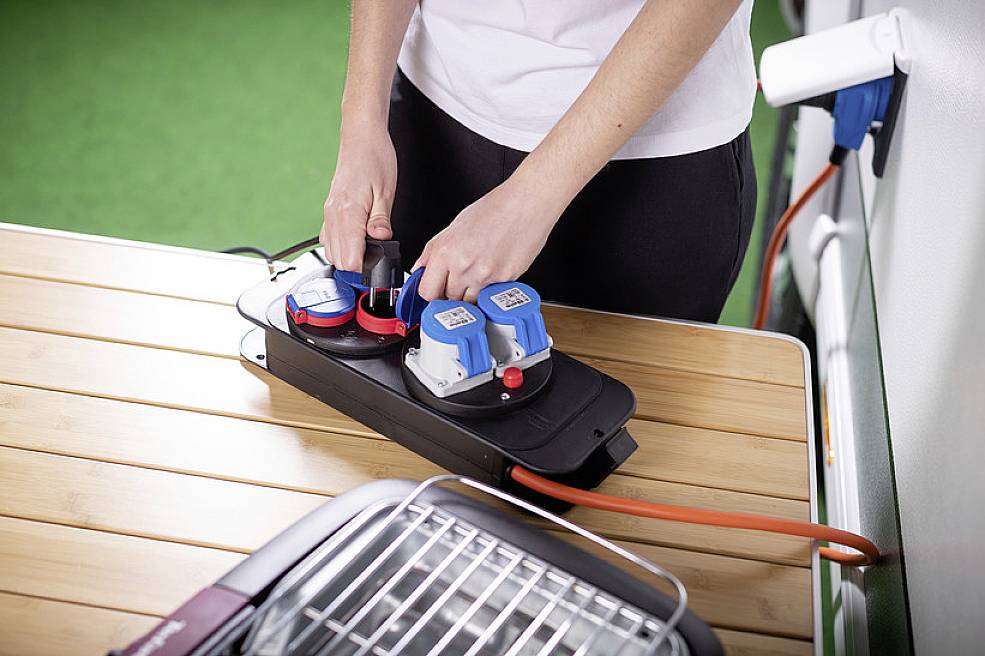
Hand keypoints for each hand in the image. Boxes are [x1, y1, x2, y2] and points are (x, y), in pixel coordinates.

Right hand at [321, 122, 396, 270]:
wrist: (361, 137)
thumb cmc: (375, 158)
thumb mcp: (386, 192)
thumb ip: (381, 221)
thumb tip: (381, 241)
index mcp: (348, 213)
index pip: (349, 259)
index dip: (364, 269)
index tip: (377, 267)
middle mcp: (334, 214)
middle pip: (338, 259)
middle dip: (357, 265)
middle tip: (376, 258)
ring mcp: (330, 212)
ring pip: (331, 251)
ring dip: (348, 256)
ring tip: (369, 249)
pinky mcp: (330, 209)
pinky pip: (329, 237)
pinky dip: (341, 244)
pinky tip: (357, 238)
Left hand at [415, 179, 562, 302]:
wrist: (527, 203)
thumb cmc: (495, 208)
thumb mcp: (455, 225)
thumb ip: (434, 251)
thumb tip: (421, 269)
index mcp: (445, 251)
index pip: (427, 292)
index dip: (430, 293)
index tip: (435, 291)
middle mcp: (463, 266)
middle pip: (448, 299)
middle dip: (452, 292)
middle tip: (460, 277)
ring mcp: (485, 276)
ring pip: (470, 302)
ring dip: (471, 293)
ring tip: (479, 272)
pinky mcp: (505, 280)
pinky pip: (491, 295)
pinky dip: (491, 288)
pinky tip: (495, 269)